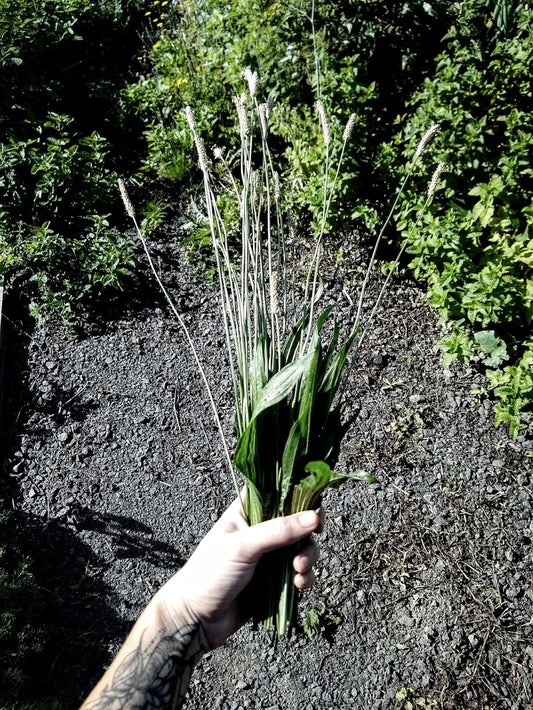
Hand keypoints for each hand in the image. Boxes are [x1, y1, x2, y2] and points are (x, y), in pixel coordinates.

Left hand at [154, 498, 320, 648]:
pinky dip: (305, 577)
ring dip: (308, 558)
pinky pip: (300, 573)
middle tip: (303, 552)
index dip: (299, 497)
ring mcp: (268, 557)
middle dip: (306, 536)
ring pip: (301, 548)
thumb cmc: (209, 575)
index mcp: (246, 513)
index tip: (315, 510)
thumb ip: (278, 531)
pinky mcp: (275, 581)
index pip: (277, 493)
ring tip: (299, 572)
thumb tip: (314, 517)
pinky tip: (299, 585)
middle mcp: (260, 531)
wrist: (196, 621)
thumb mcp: (242, 547)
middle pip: (296, 522)